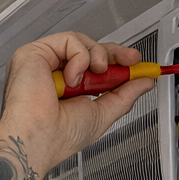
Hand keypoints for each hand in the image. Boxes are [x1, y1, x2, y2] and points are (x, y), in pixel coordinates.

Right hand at [0, 31, 154, 179]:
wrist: (38, 139)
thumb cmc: (58, 137)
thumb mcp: (102, 115)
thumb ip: (125, 96)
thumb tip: (144, 82)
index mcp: (67, 89)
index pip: (94, 66)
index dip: (117, 62)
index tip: (136, 64)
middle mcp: (54, 73)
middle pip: (89, 48)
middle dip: (113, 54)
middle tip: (129, 61)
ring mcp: (43, 62)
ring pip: (80, 42)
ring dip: (96, 58)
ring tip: (92, 78)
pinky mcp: (33, 52)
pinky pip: (68, 40)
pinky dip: (79, 58)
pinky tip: (72, 78)